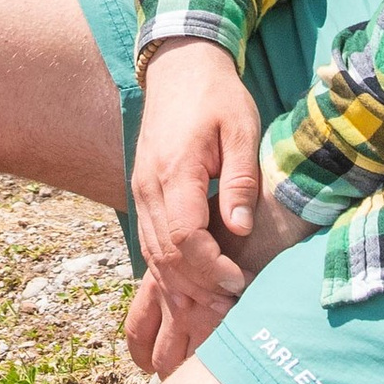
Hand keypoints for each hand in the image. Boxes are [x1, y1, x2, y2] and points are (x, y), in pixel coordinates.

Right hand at [123, 43, 310, 377]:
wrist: (179, 67)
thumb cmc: (217, 95)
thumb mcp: (241, 127)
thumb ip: (240, 180)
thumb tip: (240, 228)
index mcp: (174, 172)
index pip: (186, 238)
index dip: (212, 269)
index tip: (241, 284)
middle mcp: (150, 189)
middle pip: (166, 257)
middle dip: (198, 291)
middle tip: (230, 314)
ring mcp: (142, 194)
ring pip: (154, 257)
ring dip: (180, 290)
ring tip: (209, 316)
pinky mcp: (145, 197)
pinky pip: (151, 246)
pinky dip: (169, 274)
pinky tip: (187, 295)